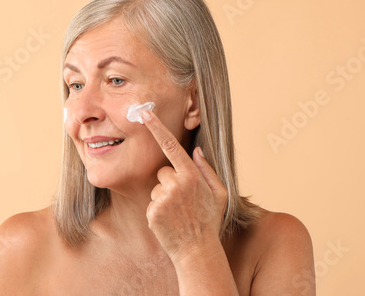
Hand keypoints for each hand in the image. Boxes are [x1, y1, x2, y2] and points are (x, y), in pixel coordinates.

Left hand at [141, 110, 228, 263]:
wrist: (197, 251)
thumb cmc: (210, 221)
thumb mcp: (219, 194)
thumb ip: (208, 170)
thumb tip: (197, 150)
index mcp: (192, 176)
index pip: (171, 146)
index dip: (156, 128)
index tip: (144, 113)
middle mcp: (176, 184)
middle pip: (163, 171)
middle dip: (170, 181)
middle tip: (183, 201)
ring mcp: (163, 198)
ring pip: (156, 187)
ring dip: (164, 196)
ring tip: (178, 213)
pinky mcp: (152, 212)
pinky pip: (152, 202)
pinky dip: (158, 210)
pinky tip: (170, 220)